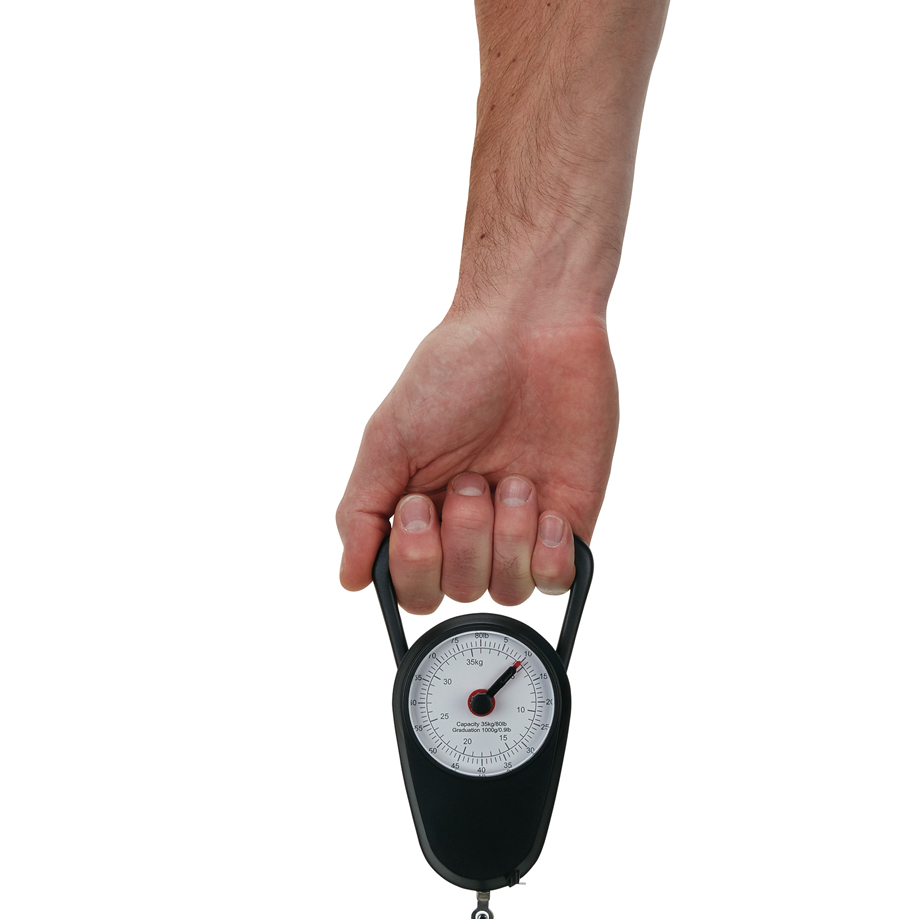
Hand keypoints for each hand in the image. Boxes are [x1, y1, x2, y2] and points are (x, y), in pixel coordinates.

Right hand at [336, 311, 617, 613]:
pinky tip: (547, 510)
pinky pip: (558, 580)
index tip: (420, 506)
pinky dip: (549, 555)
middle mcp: (470, 529)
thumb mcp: (387, 440)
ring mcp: (522, 528)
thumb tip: (348, 579)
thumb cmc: (455, 370)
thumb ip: (361, 514)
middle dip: (465, 536)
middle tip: (472, 477)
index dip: (416, 564)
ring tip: (514, 478)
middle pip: (461, 591)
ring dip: (506, 537)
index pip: (412, 589)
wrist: (530, 328)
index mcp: (423, 514)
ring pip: (508, 590)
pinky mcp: (570, 521)